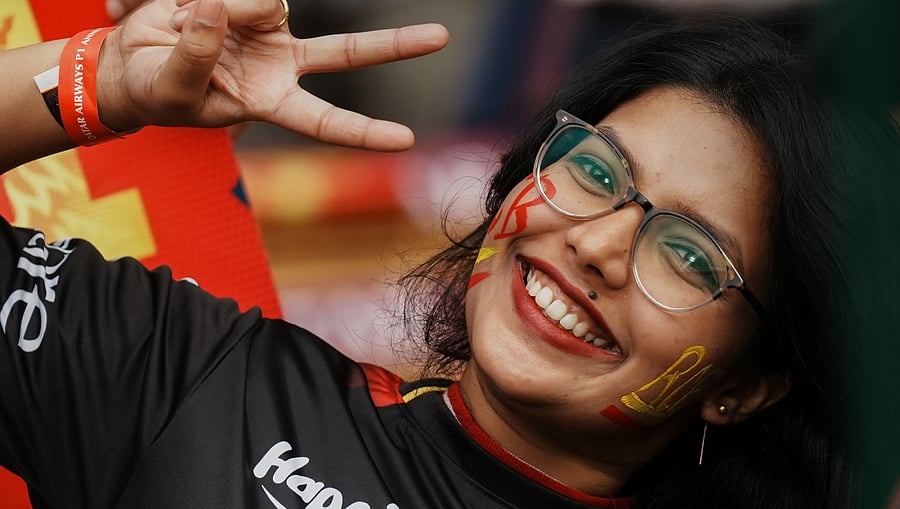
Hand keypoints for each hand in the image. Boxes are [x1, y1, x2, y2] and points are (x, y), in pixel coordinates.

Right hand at [99, 0, 448, 150]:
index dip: (364, 131)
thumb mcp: (172, 88)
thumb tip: (221, 9)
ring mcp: (271, 31)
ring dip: (224, 8)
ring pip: (270, 3)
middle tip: (441, 37)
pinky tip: (183, 8)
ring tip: (178, 21)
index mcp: (271, 102)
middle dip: (393, 45)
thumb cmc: (156, 91)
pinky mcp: (253, 2)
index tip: (406, 140)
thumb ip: (197, 55)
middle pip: (347, 54)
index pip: (326, 121)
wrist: (133, 60)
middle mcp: (283, 66)